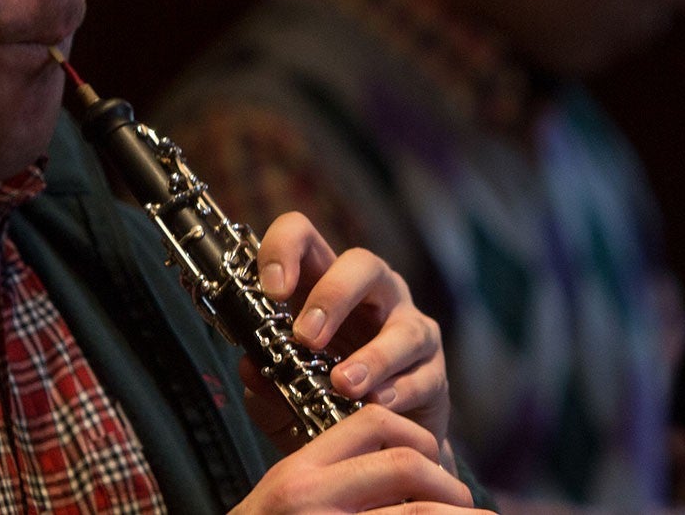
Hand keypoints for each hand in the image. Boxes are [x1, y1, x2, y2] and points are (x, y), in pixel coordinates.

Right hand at [230, 405, 486, 513]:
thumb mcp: (284, 502)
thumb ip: (331, 480)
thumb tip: (404, 471)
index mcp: (298, 473)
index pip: (372, 423)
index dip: (416, 435)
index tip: (433, 459)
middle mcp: (311, 499)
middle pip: (405, 465)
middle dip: (447, 483)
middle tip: (464, 503)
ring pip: (417, 513)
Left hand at [250, 212, 451, 456]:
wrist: (372, 446)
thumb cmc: (322, 399)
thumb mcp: (281, 393)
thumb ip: (264, 382)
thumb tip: (251, 367)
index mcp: (324, 283)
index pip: (304, 237)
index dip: (284, 250)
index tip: (271, 290)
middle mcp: (373, 294)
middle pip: (362, 263)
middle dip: (333, 296)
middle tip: (307, 337)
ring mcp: (408, 327)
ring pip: (403, 325)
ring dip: (373, 356)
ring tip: (344, 384)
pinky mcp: (433, 369)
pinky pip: (423, 374)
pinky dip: (399, 390)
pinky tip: (376, 403)